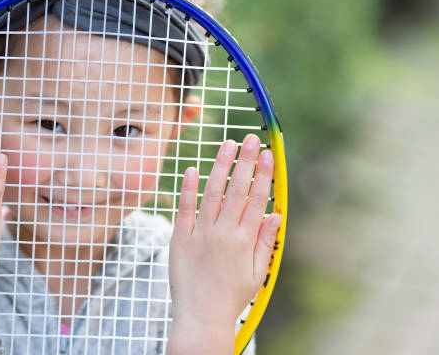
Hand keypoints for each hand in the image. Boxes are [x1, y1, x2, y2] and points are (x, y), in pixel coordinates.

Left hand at [167, 134, 280, 353]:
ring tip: (227, 144)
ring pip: (212, 193)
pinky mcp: (179, 238)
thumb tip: (276, 214)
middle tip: (251, 138)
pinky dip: (187, 188)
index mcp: (244, 241)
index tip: (268, 154)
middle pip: (237, 190)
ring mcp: (199, 234)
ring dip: (220, 166)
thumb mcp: (258, 274)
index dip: (264, 175)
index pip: (257, 200)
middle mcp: (222, 233)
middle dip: (246, 161)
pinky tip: (191, 169)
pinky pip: (183, 208)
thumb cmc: (232, 297)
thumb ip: (266, 242)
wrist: (201, 317)